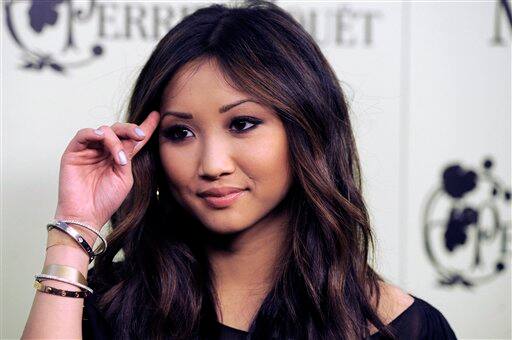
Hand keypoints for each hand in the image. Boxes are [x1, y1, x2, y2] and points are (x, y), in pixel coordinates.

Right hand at [53, 111, 160, 233]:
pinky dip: (94, 133)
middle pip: (118, 131)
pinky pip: (84, 134)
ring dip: (114, 140)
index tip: (156, 115)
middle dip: (130, 129)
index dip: (145, 127)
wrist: (87, 215)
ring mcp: (89, 150)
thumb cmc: (106, 200)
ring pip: (104, 131)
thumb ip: (128, 156)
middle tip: (140, 135)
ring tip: (119, 158)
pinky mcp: (74, 152)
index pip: (132, 139)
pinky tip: (103, 139)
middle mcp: (104, 151)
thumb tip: (134, 137)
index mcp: (118, 158)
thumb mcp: (124, 176)